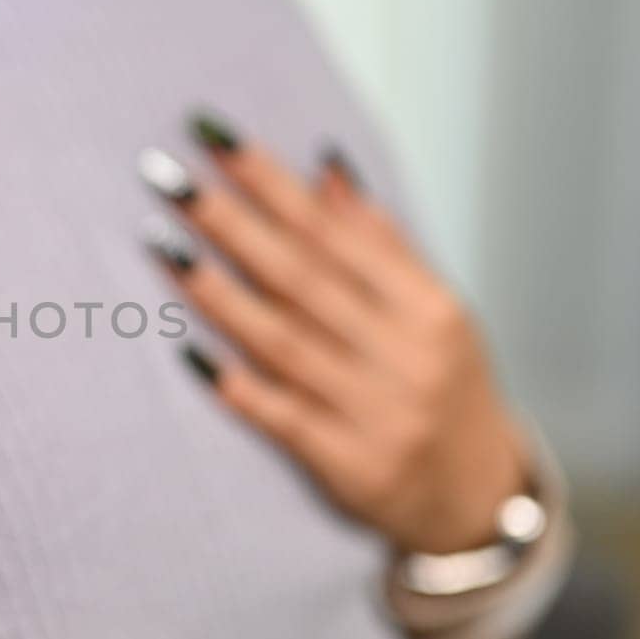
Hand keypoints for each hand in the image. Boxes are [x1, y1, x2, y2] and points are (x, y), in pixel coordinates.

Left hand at [140, 123, 527, 554]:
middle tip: (167, 177)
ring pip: (284, 341)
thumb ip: (379, 242)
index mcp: (428, 307)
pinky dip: (236, 385)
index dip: (268, 180)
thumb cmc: (441, 387)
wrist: (478, 502)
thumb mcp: (433, 312)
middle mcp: (405, 356)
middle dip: (230, 221)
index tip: (210, 136)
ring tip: (161, 243)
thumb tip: (324, 164)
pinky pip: (281, 418)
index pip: (332, 230)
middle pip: (301, 277)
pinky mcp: (348, 467)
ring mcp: (377, 413)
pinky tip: (185, 352)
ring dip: (217, 292)